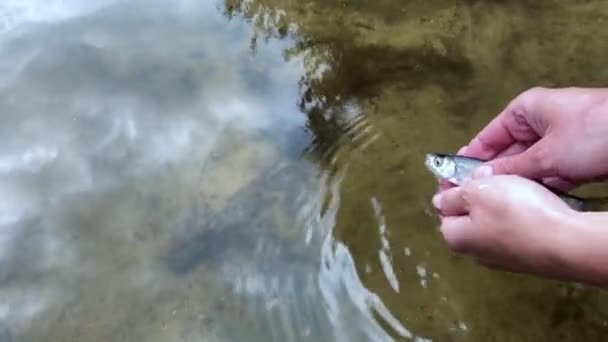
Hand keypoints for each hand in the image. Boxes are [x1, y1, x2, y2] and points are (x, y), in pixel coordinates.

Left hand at [433, 167, 577, 277]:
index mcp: (455, 238)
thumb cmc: (515, 213)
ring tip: (511, 182)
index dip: (450, 186)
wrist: (565, 242)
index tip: (460, 169)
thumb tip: (439, 200)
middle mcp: (475, 253)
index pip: (443, 209)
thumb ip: (453, 196)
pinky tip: (529, 200)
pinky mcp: (527, 255)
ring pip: (493, 220)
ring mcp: (503, 257)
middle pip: (468, 215)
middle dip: (476, 192)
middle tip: (488, 172)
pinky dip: (518, 212)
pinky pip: (515, 228)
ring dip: (498, 200)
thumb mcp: (476, 193)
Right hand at [460, 87, 607, 190]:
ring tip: (502, 206)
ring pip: (529, 167)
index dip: (469, 160)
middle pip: (507, 154)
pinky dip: (545, 188)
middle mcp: (539, 123)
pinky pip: (551, 175)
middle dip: (496, 177)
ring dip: (522, 185)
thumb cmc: (594, 134)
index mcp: (525, 111)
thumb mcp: (546, 155)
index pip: (487, 137)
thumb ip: (510, 169)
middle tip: (476, 202)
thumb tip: (479, 181)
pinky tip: (533, 204)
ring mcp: (559, 140)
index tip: (452, 183)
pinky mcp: (577, 157)